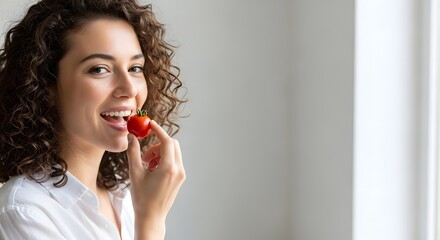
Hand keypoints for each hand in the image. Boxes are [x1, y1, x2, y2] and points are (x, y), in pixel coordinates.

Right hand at [126, 120, 184, 238]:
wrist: (151, 217)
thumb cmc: (142, 198)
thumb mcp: (135, 173)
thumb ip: (133, 152)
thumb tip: (132, 137)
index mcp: (168, 168)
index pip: (167, 141)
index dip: (158, 130)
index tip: (150, 124)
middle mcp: (178, 170)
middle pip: (172, 145)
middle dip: (158, 145)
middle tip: (145, 156)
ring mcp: (181, 174)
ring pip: (173, 152)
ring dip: (160, 153)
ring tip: (147, 166)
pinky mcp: (180, 178)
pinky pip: (174, 161)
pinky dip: (164, 160)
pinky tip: (152, 171)